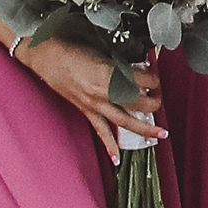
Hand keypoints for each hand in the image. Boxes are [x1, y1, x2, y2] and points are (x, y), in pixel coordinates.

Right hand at [23, 34, 159, 147]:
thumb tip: (139, 69)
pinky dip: (109, 146)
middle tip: (160, 100)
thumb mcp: (102, 51)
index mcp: (109, 73)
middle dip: (154, 103)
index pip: (142, 80)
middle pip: (137, 103)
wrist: (46, 55)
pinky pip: (100, 130)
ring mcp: (94, 103)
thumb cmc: (72, 48)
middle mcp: (103, 91)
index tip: (156, 77)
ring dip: (144, 129)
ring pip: (124, 121)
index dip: (154, 78)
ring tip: (161, 134)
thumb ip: (121, 64)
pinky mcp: (85, 110)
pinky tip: (117, 159)